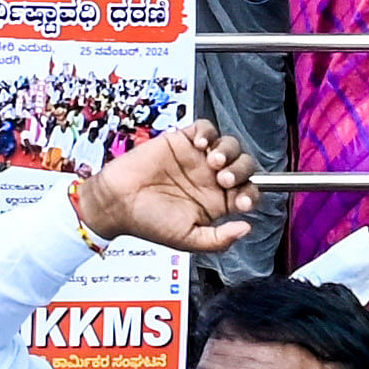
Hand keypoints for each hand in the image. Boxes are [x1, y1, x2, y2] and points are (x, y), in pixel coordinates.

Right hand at [63, 119, 258, 255]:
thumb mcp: (187, 240)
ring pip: (229, 145)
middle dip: (241, 170)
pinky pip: (205, 128)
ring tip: (212, 161)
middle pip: (244, 166)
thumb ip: (218, 239)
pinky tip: (197, 144)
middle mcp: (211, 179)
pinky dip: (207, 132)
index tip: (241, 201)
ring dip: (228, 150)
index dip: (251, 194)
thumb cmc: (149, 223)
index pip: (248, 192)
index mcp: (217, 202)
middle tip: (223, 179)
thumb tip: (246, 229)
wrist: (117, 203)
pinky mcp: (181, 141)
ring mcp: (198, 158)